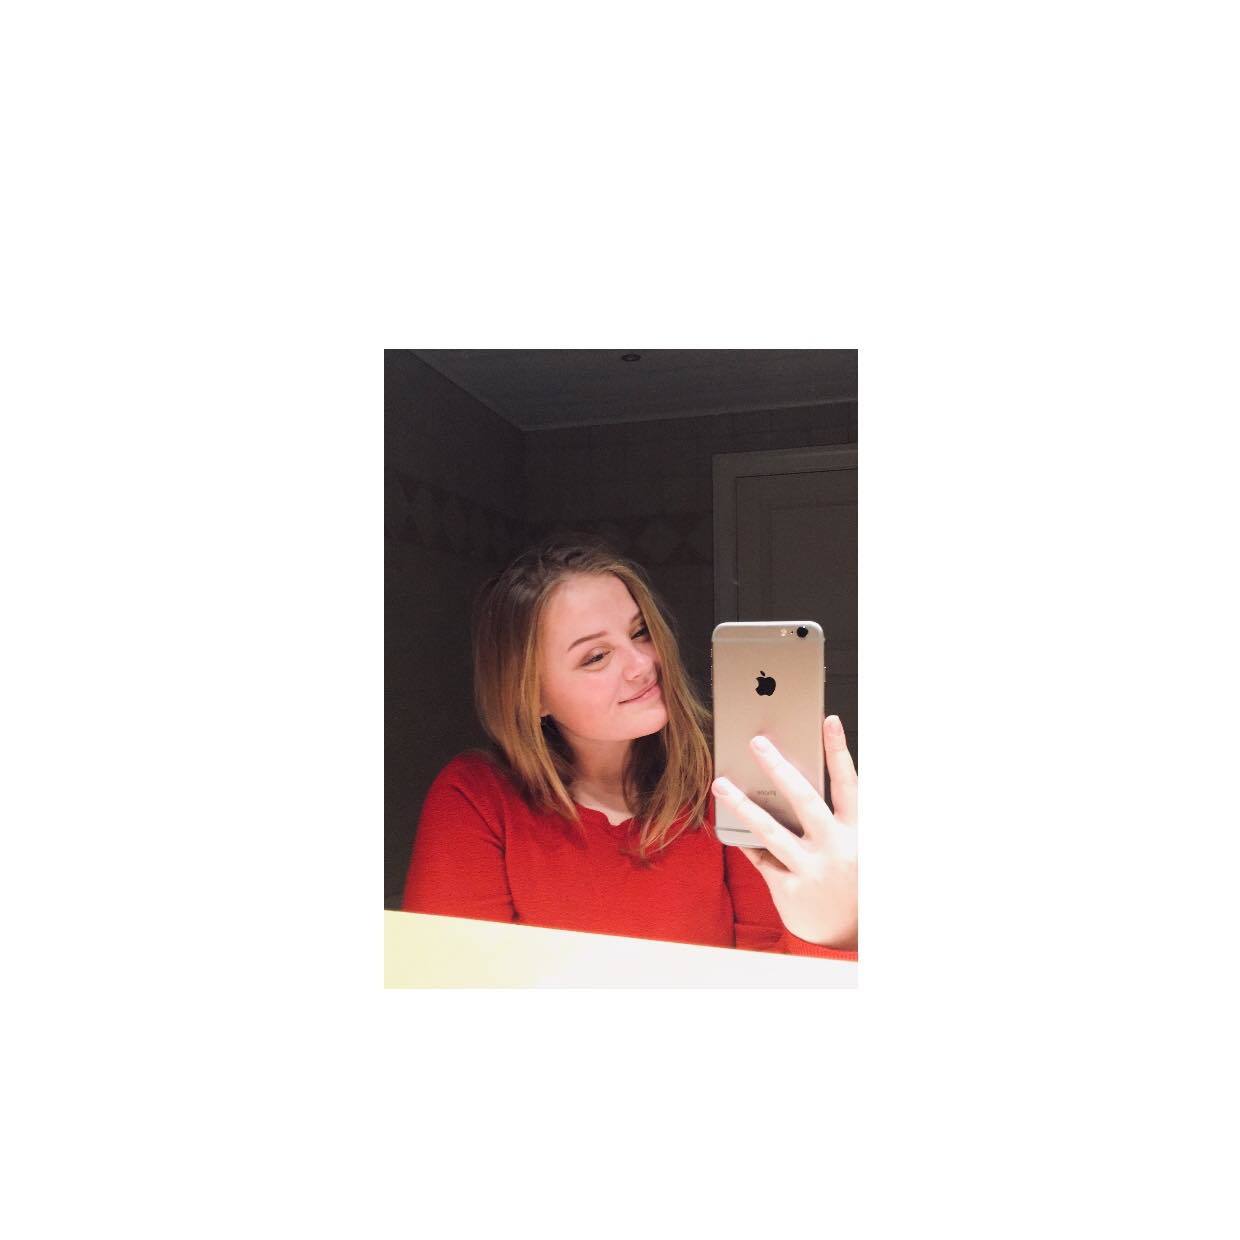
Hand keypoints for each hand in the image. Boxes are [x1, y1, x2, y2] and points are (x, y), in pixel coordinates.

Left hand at [712, 715, 857, 949]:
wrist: (856, 938)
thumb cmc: (855, 878)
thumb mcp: (861, 844)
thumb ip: (839, 815)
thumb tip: (800, 779)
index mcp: (859, 832)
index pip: (848, 783)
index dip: (838, 750)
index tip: (828, 719)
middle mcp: (837, 849)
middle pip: (803, 799)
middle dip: (778, 768)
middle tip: (756, 741)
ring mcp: (812, 871)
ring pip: (770, 831)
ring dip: (743, 804)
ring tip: (720, 783)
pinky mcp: (790, 891)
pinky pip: (761, 859)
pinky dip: (745, 840)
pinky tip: (728, 825)